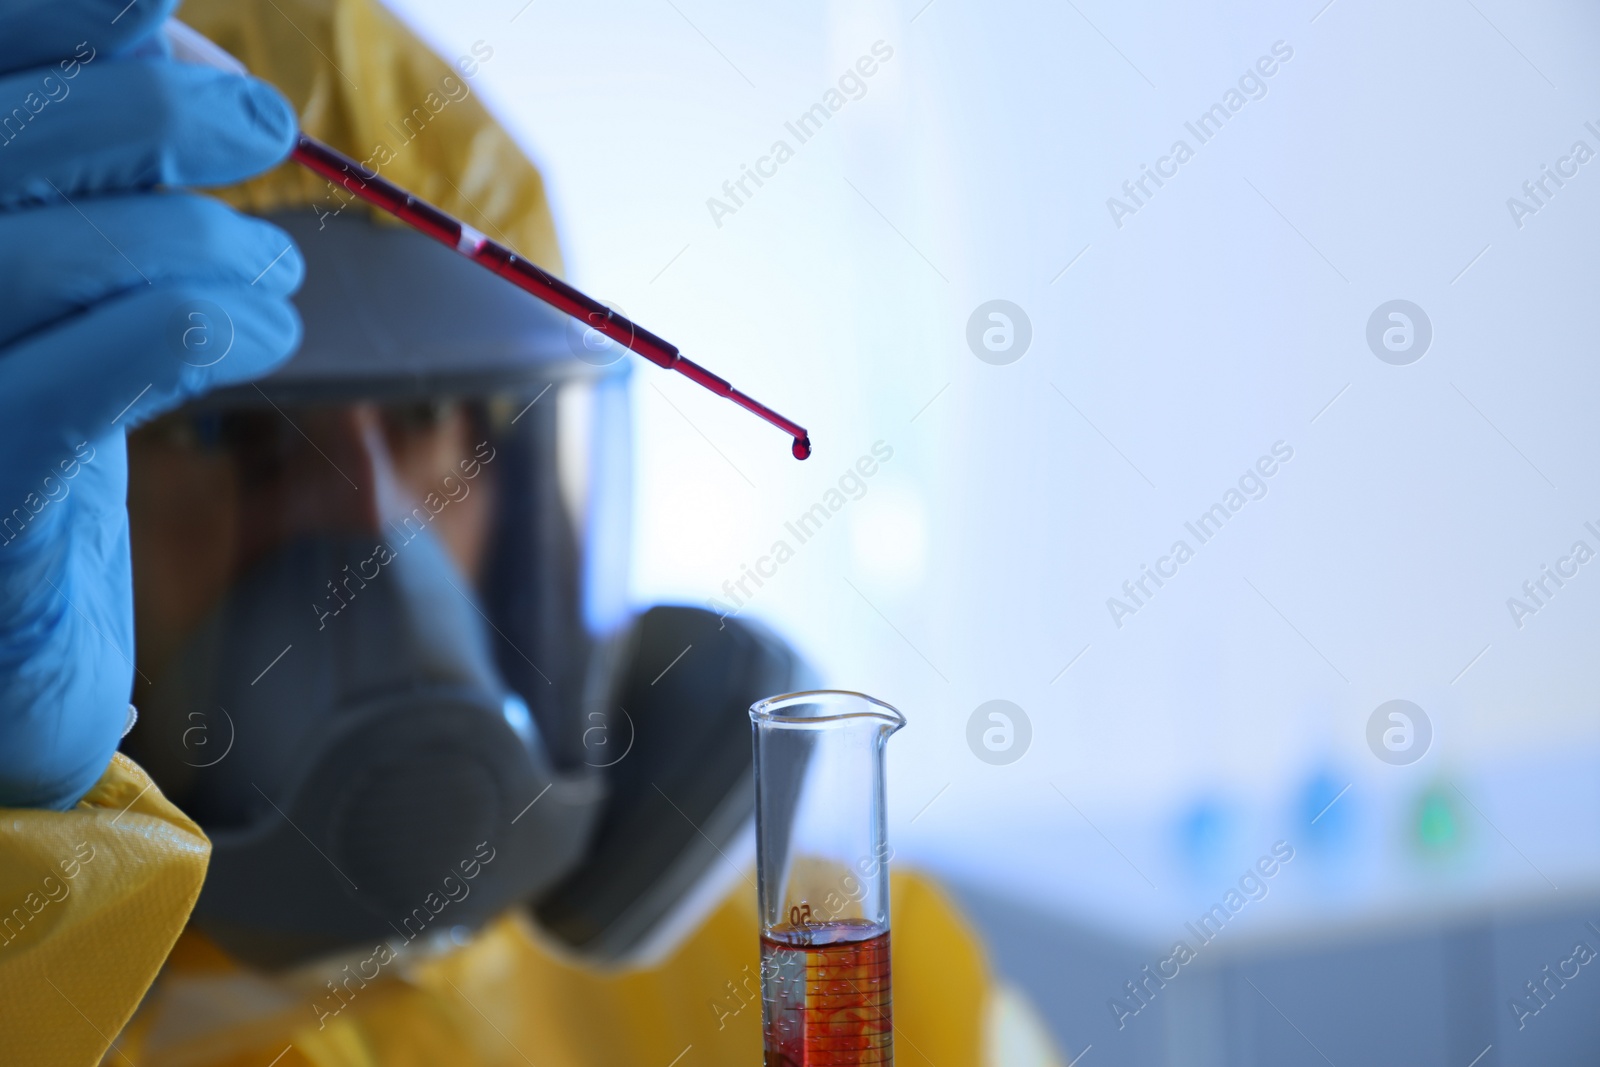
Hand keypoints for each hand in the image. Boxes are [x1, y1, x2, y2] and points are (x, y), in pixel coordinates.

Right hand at [0, 0, 303, 808]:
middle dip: (148, 114)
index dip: (57, 23)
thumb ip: (93, 186)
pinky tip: (254, 327)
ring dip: (197, 241)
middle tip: (261, 125)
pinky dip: (187, 325)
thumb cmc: (26, 449)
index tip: (158, 1)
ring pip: (44, 255)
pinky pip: (82, 378)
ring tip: (276, 275)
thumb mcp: (57, 296)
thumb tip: (184, 68)